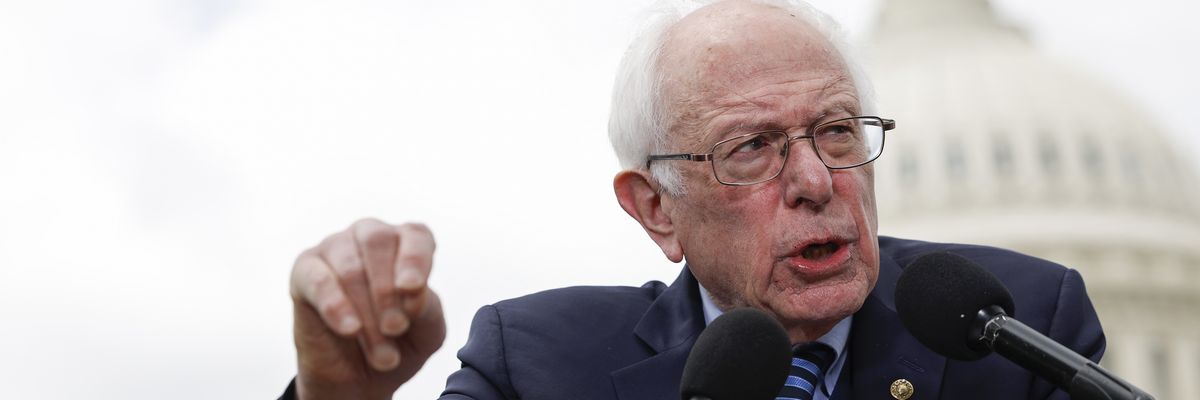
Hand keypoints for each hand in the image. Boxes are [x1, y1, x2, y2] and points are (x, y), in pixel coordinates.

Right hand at [289, 219, 445, 399]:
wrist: (357, 378)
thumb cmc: (399, 343)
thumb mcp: (427, 332)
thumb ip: (427, 307)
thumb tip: (411, 290)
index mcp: (407, 244)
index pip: (416, 235)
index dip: (415, 259)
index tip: (412, 288)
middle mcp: (370, 236)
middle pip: (378, 242)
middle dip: (387, 291)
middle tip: (395, 329)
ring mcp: (334, 248)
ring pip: (349, 268)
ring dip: (367, 315)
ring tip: (381, 354)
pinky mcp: (304, 271)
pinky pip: (318, 279)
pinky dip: (335, 305)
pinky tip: (350, 329)